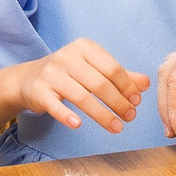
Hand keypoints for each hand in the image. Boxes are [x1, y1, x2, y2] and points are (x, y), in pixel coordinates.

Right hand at [13, 40, 146, 136]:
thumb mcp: (93, 69)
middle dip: (118, 103)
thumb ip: (119, 76)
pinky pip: (55, 105)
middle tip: (130, 117)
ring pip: (81, 96)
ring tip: (116, 128)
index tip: (137, 102)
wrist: (29, 79)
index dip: (127, 86)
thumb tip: (146, 84)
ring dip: (102, 115)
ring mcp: (51, 74)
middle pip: (99, 83)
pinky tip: (78, 125)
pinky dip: (66, 116)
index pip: (112, 68)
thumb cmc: (68, 74)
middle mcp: (66, 57)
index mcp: (84, 47)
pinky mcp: (39, 91)